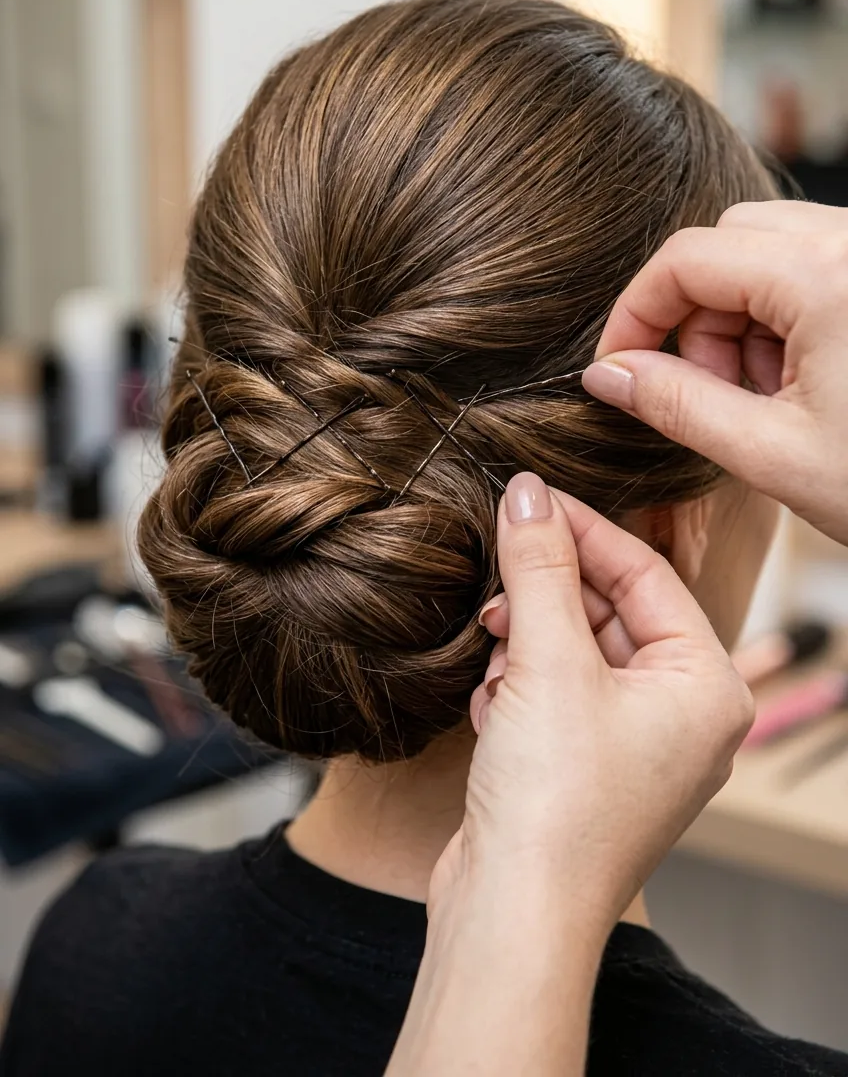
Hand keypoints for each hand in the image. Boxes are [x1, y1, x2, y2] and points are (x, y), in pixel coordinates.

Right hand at [429, 472, 752, 932]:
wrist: (511, 916)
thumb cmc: (555, 805)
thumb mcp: (548, 664)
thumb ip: (539, 568)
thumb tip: (526, 491)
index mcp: (705, 687)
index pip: (645, 573)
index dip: (581, 528)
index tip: (526, 495)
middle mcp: (681, 715)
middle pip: (609, 610)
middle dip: (546, 597)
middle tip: (498, 576)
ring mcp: (634, 745)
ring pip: (574, 650)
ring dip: (525, 644)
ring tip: (495, 660)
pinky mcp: (585, 767)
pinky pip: (554, 692)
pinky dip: (518, 686)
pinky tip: (492, 709)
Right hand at [583, 199, 847, 543]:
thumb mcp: (773, 454)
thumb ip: (676, 405)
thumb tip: (607, 374)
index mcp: (829, 279)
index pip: (687, 260)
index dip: (636, 313)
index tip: (618, 366)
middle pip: (726, 243)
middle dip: (697, 316)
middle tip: (710, 392)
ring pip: (766, 250)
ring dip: (741, 318)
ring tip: (766, 398)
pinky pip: (810, 267)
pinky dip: (784, 317)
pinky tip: (803, 383)